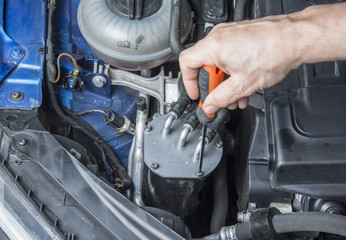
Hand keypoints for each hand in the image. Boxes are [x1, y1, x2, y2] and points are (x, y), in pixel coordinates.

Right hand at [179, 16, 300, 113]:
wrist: (296, 38)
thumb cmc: (274, 52)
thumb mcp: (243, 84)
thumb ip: (222, 98)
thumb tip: (210, 105)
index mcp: (213, 46)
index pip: (186, 64)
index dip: (189, 83)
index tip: (197, 94)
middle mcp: (219, 37)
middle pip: (204, 66)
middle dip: (214, 87)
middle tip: (221, 99)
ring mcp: (230, 34)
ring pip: (219, 63)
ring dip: (226, 83)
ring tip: (237, 97)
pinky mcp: (241, 36)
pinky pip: (230, 56)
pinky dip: (234, 72)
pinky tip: (245, 86)